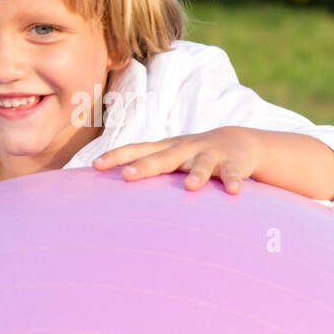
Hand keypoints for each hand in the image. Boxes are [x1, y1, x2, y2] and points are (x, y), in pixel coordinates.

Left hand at [92, 127, 257, 193]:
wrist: (238, 142)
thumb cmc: (192, 156)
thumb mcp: (168, 158)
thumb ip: (145, 168)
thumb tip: (107, 190)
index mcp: (166, 149)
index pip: (137, 150)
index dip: (116, 157)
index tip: (95, 166)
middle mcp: (185, 149)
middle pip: (163, 158)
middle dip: (145, 166)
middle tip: (127, 176)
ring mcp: (210, 155)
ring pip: (202, 165)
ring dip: (197, 174)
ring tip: (191, 187)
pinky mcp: (233, 163)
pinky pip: (232, 173)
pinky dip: (233, 181)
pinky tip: (233, 191)